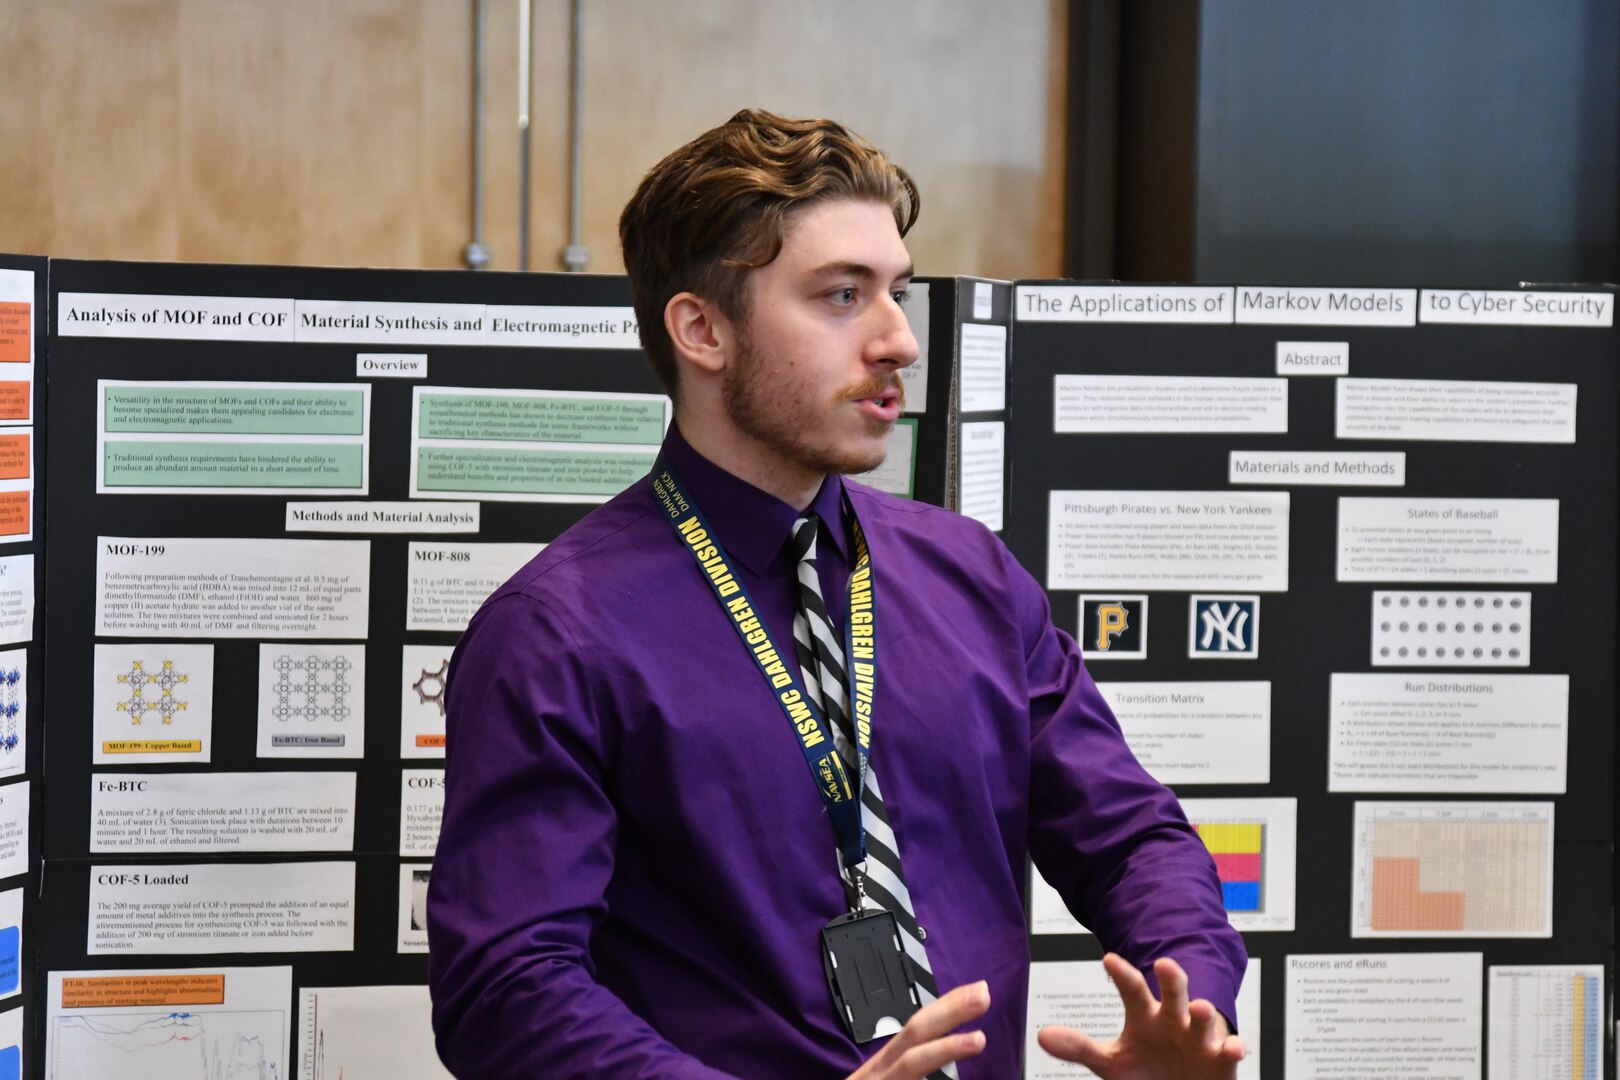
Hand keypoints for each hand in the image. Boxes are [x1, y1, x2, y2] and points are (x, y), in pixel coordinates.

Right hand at [845, 979, 989, 1079]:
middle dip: (948, 1013)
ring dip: (944, 1050)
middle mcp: (877, 1075)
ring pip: (910, 1065)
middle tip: (982, 995)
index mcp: (884, 1067)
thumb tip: (948, 1053)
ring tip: (978, 1039)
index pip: (916, 1029)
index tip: (976, 989)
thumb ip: (908, 1070)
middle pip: (912, 1035)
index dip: (945, 1006)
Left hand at [1036, 954, 1243, 1078]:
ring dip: (1203, 1014)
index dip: (1121, 975)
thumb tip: (1041, 1035)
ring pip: (1203, 1020)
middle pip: (1174, 993)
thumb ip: (1080, 1047)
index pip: (1132, 990)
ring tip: (1199, 1009)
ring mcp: (1199, 1038)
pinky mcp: (1223, 1060)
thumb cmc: (1147, 1072)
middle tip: (1164, 964)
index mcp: (1145, 1016)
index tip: (1108, 960)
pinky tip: (1233, 1047)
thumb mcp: (1111, 1062)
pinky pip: (1231, 1051)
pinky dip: (1233, 1048)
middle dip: (1171, 979)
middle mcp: (1174, 1020)